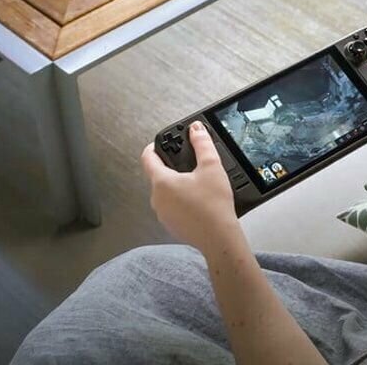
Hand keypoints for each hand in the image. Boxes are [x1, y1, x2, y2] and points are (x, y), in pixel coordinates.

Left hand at [141, 121, 238, 251]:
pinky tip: (200, 204)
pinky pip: (173, 208)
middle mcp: (157, 198)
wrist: (218, 237)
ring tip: (200, 187)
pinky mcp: (171, 225)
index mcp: (161, 181)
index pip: (148, 158)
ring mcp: (163, 214)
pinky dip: (183, 203)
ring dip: (179, 187)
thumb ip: (202, 144)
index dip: (154, 146)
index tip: (161, 143)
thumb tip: (196, 129)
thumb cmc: (213, 205)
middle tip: (192, 166)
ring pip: (166, 193)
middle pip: (159, 176)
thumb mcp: (211, 167)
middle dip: (173, 169)